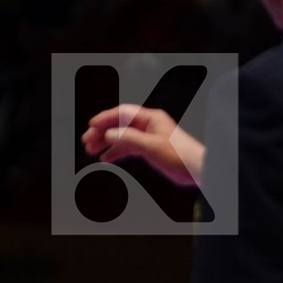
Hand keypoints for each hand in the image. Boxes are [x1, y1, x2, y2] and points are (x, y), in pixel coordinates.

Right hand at [82, 104, 205, 187]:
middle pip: (119, 125)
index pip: (122, 113)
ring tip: (92, 151)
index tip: (91, 126)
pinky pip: (127, 148)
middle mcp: (148, 125)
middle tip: (87, 141)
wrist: (195, 169)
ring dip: (106, 143)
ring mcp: (147, 137)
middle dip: (102, 132)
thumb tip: (109, 134)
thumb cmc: (180, 156)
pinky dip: (116, 153)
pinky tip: (106, 159)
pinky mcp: (148, 149)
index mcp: (151, 118)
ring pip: (121, 137)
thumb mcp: (151, 146)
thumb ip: (128, 139)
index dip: (105, 118)